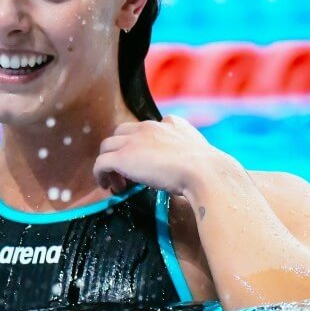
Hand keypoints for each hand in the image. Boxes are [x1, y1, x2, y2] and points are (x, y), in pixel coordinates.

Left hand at [93, 115, 219, 198]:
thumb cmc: (208, 169)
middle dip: (119, 151)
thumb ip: (190, 151)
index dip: (140, 145)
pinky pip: (101, 163)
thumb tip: (194, 165)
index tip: (144, 162)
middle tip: (127, 174)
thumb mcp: (201, 152)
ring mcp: (133, 141)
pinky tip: (109, 186)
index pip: (145, 127)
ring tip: (117, 184)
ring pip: (106, 146)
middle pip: (120, 133)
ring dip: (109, 164)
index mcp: (169, 123)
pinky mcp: (122, 157)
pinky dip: (100, 175)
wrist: (205, 172)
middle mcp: (148, 127)